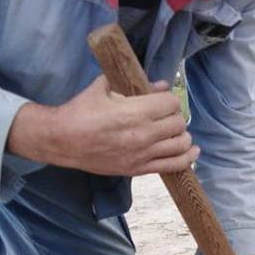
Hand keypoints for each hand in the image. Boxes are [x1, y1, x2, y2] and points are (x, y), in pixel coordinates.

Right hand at [7, 76, 199, 175]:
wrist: (62, 140)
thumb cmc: (81, 110)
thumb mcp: (104, 87)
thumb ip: (135, 86)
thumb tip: (161, 85)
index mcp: (134, 111)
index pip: (171, 103)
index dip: (169, 99)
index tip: (163, 100)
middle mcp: (142, 134)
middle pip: (178, 123)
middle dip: (175, 117)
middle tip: (167, 116)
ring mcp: (142, 154)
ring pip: (180, 145)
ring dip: (183, 136)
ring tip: (177, 132)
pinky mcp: (138, 169)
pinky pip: (173, 165)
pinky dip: (186, 158)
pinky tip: (191, 150)